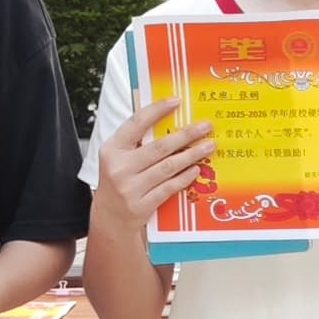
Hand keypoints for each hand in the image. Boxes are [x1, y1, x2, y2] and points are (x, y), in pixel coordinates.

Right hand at [93, 93, 214, 231]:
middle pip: (159, 147)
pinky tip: (196, 169)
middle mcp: (119, 168)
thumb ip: (136, 141)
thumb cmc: (118, 181)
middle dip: (186, 135)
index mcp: (112, 150)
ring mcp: (131, 188)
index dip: (157, 110)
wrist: (110, 217)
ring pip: (168, 167)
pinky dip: (185, 177)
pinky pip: (169, 187)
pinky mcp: (142, 205)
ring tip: (208, 146)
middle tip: (206, 126)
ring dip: (192, 155)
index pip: (136, 123)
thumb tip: (167, 118)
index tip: (176, 101)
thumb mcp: (118, 158)